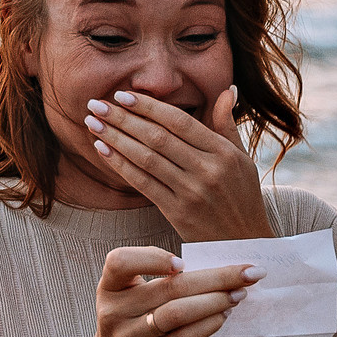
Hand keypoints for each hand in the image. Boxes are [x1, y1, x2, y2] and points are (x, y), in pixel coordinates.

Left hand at [83, 87, 273, 242]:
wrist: (243, 245)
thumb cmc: (241, 198)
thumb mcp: (243, 160)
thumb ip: (228, 125)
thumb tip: (227, 90)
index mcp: (223, 152)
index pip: (180, 121)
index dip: (149, 106)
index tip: (123, 95)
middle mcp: (208, 170)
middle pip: (158, 137)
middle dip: (123, 118)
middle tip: (96, 104)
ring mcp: (192, 192)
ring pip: (146, 158)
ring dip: (115, 138)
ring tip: (92, 123)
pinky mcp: (178, 212)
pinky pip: (143, 184)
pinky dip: (120, 165)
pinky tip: (102, 150)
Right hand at [86, 246, 257, 336]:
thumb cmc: (132, 327)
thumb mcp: (130, 301)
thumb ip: (159, 283)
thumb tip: (219, 270)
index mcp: (110, 288)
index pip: (121, 261)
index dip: (153, 258)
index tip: (184, 263)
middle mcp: (115, 312)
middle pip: (170, 287)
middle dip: (216, 277)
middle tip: (249, 272)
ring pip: (178, 312)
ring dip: (215, 301)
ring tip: (239, 295)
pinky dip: (208, 324)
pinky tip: (224, 316)